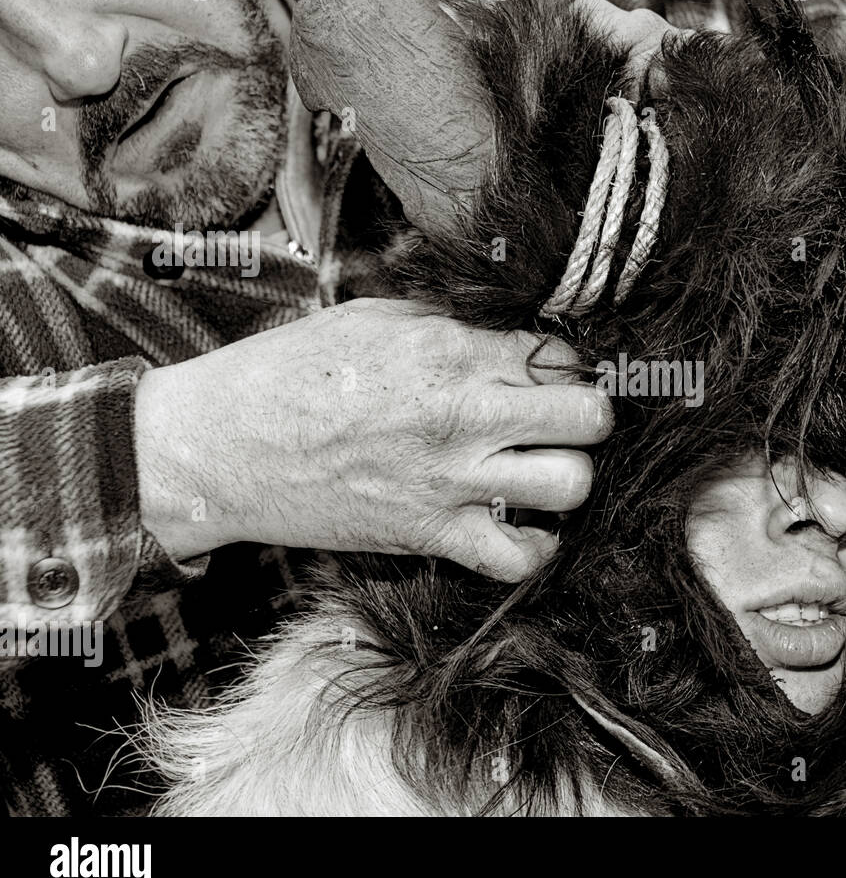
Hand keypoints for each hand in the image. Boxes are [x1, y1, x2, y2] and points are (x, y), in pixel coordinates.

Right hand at [134, 298, 611, 580]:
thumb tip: (510, 332)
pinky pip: (518, 558)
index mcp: (450, 351)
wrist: (222, 446)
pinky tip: (520, 526)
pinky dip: (533, 548)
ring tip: (543, 471)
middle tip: (567, 422)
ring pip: (571, 485)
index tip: (556, 376)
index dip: (571, 366)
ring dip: (569, 479)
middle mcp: (462, 415)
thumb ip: (452, 326)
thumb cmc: (290, 373)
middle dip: (592, 417)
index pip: (563, 356)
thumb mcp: (374, 319)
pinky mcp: (429, 535)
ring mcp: (449, 480)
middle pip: (589, 417)